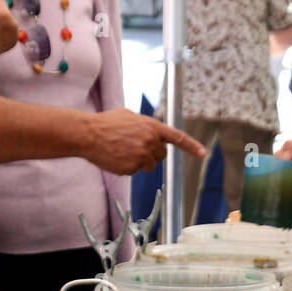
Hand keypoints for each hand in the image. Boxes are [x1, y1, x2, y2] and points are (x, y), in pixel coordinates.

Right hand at [84, 109, 204, 174]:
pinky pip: (135, 171)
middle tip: (134, 146)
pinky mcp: (132, 168)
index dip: (191, 146)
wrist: (88, 134)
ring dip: (139, 161)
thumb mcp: (130, 117)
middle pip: (161, 156)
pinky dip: (127, 167)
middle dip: (152, 153)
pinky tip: (116, 157)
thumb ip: (146, 126)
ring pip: (148, 166)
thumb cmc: (107, 123)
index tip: (203, 153)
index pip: (177, 137)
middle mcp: (150, 141)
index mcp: (152, 126)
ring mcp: (142, 156)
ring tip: (122, 150)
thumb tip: (153, 135)